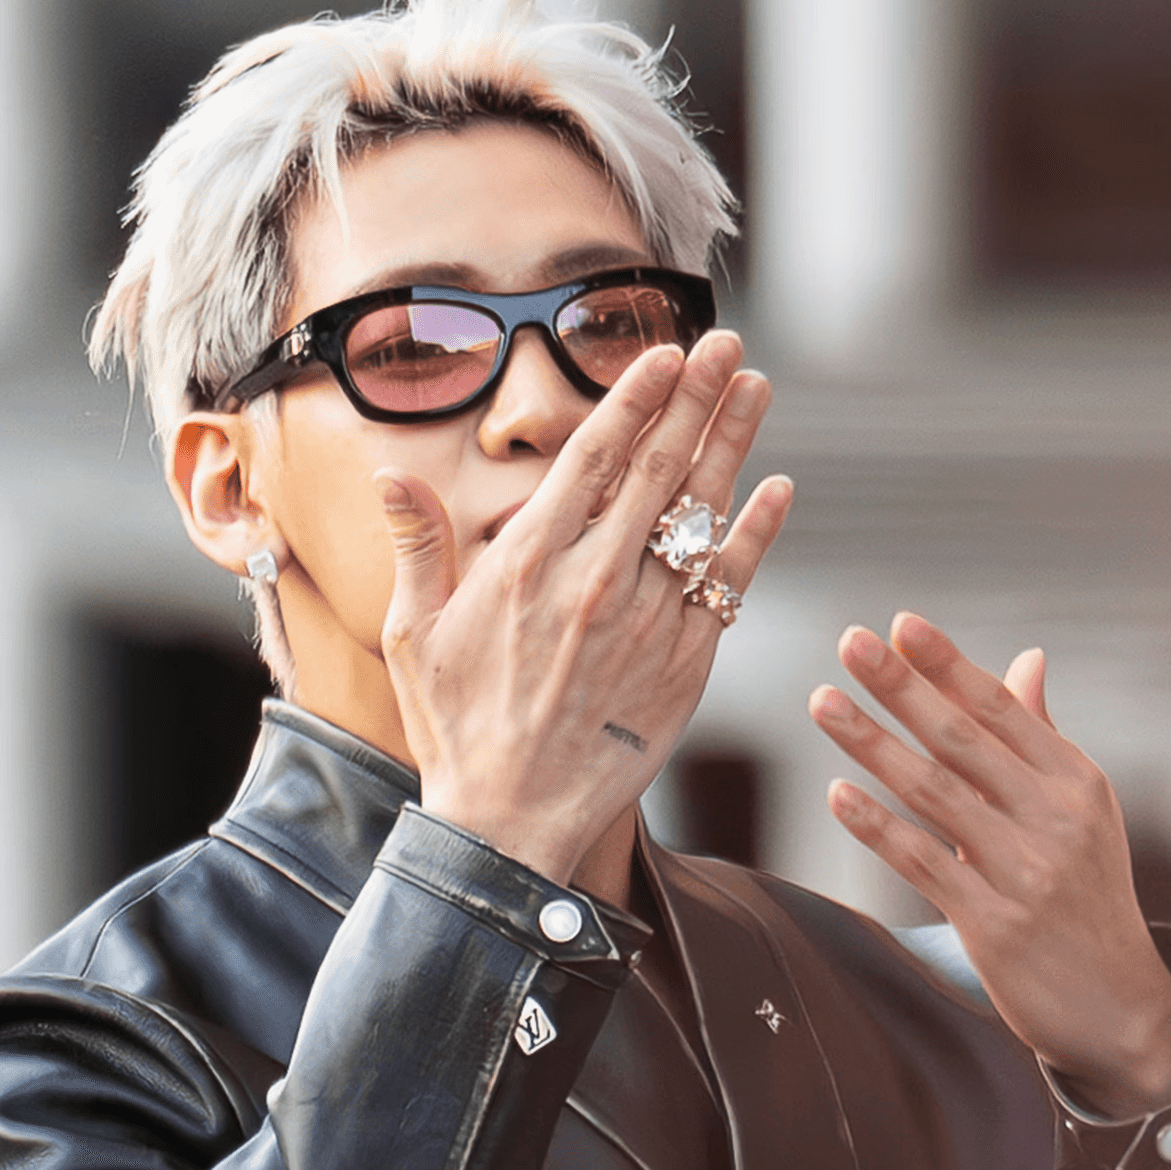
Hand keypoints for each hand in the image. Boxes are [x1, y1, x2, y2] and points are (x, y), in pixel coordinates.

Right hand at [377, 332, 792, 885]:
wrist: (510, 823)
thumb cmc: (457, 728)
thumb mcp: (412, 634)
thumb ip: (418, 546)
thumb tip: (394, 475)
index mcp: (529, 561)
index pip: (595, 457)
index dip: (636, 398)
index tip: (666, 352)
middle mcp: (595, 581)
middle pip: (661, 469)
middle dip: (697, 397)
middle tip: (726, 346)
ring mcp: (647, 623)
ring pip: (701, 516)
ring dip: (733, 444)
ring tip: (755, 389)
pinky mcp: (684, 666)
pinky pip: (729, 585)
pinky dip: (756, 533)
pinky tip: (776, 488)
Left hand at [809, 613, 1170, 1116]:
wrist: (1121, 1008)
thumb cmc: (1088, 899)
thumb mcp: (1081, 813)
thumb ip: (1041, 739)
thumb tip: (1027, 660)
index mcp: (1076, 781)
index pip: (1002, 708)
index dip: (948, 664)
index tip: (900, 622)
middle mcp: (1056, 818)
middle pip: (963, 738)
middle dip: (901, 686)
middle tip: (849, 641)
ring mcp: (1026, 872)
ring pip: (935, 792)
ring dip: (873, 743)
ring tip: (822, 702)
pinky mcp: (994, 924)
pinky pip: (924, 863)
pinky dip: (878, 826)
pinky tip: (837, 794)